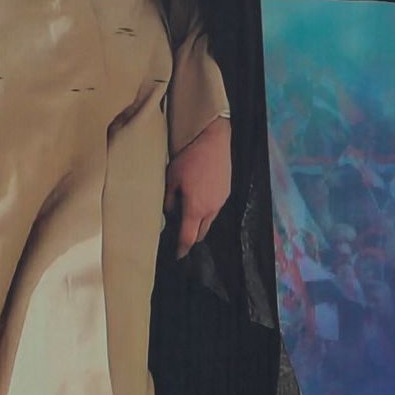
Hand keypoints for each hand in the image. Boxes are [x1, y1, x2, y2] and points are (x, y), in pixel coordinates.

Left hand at [165, 116, 231, 258]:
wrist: (212, 139)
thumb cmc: (188, 158)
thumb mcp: (171, 179)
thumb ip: (168, 200)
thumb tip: (168, 212)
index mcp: (195, 209)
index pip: (188, 237)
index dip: (182, 248)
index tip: (178, 255)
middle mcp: (211, 209)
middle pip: (201, 232)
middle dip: (191, 237)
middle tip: (180, 234)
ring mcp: (221, 200)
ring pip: (209, 220)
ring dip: (199, 222)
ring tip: (188, 214)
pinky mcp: (226, 190)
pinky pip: (216, 207)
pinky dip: (207, 210)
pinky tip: (199, 199)